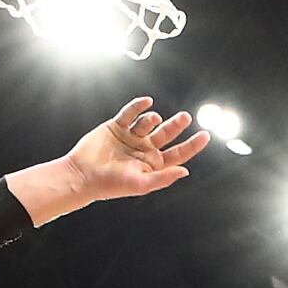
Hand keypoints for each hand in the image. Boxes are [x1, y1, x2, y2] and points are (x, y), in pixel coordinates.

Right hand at [61, 98, 207, 201]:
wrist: (82, 174)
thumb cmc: (110, 184)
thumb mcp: (140, 184)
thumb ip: (164, 178)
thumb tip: (185, 171)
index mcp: (152, 164)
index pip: (178, 153)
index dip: (192, 145)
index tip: (205, 136)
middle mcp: (144, 150)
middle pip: (166, 134)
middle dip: (176, 125)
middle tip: (185, 117)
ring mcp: (131, 137)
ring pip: (148, 122)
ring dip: (152, 119)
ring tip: (152, 120)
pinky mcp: (116, 126)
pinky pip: (130, 113)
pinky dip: (138, 106)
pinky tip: (146, 102)